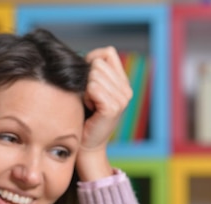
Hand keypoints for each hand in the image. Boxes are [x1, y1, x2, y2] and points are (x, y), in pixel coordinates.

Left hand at [77, 47, 132, 180]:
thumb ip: (92, 71)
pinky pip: (93, 87)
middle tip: (88, 98)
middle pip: (98, 62)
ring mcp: (122, 99)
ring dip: (85, 89)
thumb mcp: (90, 90)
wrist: (86, 144)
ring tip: (89, 104)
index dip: (92, 60)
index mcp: (122, 82)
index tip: (86, 79)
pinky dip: (86, 96)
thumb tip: (83, 56)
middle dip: (86, 78)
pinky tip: (89, 108)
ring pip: (94, 74)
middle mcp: (126, 89)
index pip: (107, 52)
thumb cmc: (84, 116)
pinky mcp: (113, 108)